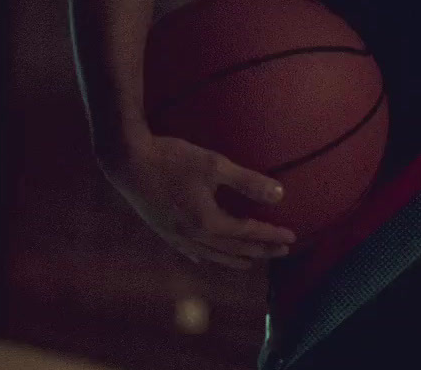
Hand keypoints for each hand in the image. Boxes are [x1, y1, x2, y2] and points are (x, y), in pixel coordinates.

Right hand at [99, 129, 297, 269]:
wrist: (127, 161)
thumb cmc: (172, 159)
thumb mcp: (215, 165)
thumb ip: (248, 181)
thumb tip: (280, 195)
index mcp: (208, 223)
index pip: (248, 234)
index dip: (271, 236)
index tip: (292, 238)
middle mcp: (193, 237)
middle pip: (234, 250)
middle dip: (261, 251)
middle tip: (282, 251)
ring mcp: (176, 237)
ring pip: (213, 255)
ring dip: (236, 259)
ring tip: (251, 262)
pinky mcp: (164, 231)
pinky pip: (191, 252)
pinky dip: (207, 257)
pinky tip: (205, 259)